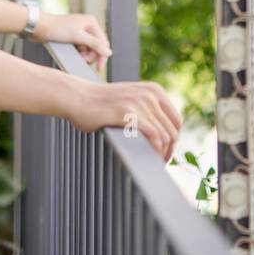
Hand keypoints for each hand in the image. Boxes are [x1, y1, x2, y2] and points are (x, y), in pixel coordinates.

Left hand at [33, 12, 111, 73]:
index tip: (99, 69)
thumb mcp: (78, 37)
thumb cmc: (57, 29)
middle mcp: (88, 26)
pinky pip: (81, 49)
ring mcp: (80, 32)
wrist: (39, 27)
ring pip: (89, 49)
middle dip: (91, 55)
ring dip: (84, 55)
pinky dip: (79, 53)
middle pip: (97, 47)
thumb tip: (109, 52)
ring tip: (76, 55)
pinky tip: (73, 53)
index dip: (102, 56)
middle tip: (82, 59)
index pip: (103, 43)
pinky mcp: (73, 37)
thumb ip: (95, 44)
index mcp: (91, 23)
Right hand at [65, 79, 182, 163]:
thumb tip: (163, 138)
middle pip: (173, 130)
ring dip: (162, 154)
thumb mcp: (130, 100)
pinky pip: (154, 136)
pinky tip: (149, 159)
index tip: (165, 154)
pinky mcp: (129, 112)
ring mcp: (140, 102)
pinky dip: (155, 151)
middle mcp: (151, 94)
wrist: (77, 97)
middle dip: (169, 151)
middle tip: (159, 163)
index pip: (176, 120)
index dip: (174, 141)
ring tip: (154, 164)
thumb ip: (146, 111)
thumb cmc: (99, 105)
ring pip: (166, 135)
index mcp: (154, 90)